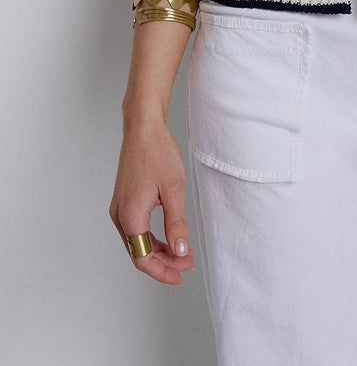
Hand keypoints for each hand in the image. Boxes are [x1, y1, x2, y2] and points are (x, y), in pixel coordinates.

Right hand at [109, 116, 194, 283]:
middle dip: (164, 262)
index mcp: (130, 216)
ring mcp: (120, 208)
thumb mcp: (174, 189)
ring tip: (182, 252)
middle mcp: (120, 216)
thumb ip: (176, 223)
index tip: (181, 275)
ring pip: (137, 242)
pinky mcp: (124, 201)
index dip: (162, 271)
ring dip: (159, 250)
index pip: (143, 258)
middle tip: (188, 263)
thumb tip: (179, 251)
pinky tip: (169, 237)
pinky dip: (152, 237)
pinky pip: (136, 229)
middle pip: (139, 252)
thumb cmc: (158, 153)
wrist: (143, 128)